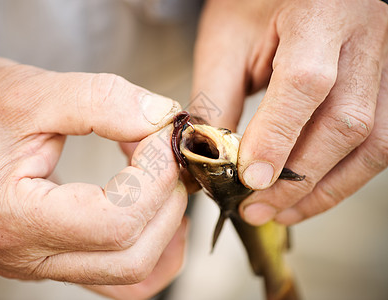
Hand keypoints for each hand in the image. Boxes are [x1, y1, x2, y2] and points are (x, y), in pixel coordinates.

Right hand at [0, 55, 186, 298]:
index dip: (156, 175)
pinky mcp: (53, 256)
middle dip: (166, 199)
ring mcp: (40, 262)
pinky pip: (117, 278)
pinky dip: (151, 249)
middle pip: (131, 255)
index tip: (163, 134)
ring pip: (131, 273)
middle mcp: (25, 254)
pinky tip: (159, 216)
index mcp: (12, 217)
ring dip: (163, 224)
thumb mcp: (34, 91)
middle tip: (167, 153)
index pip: (116, 219)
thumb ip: (104, 101)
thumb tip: (161, 117)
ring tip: (163, 177)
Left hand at [193, 0, 387, 224]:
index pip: (305, 83)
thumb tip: (212, 156)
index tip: (250, 178)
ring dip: (327, 187)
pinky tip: (312, 190)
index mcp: (319, 13)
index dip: (277, 137)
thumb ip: (217, 96)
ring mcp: (384, 62)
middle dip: (299, 178)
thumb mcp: (227, 40)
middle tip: (258, 207)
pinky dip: (344, 174)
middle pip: (347, 122)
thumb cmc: (255, 3)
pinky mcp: (385, 83)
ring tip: (284, 210)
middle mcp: (364, 37)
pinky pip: (379, 140)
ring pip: (375, 142)